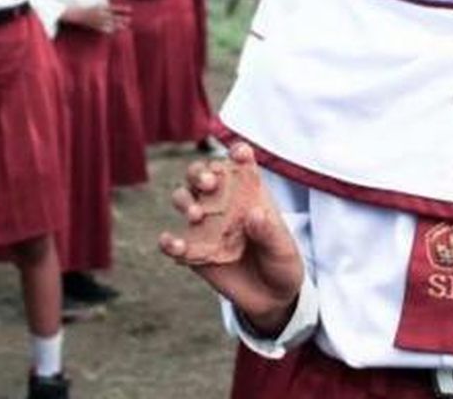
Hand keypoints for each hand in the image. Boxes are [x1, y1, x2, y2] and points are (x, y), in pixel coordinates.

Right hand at [71, 4, 129, 33]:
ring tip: (125, 27)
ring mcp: (98, 20)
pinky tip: (114, 32)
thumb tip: (114, 9)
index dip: (122, 9)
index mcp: (102, 7)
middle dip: (122, 18)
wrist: (77, 14)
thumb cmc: (89, 9)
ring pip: (110, 23)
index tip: (130, 9)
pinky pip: (104, 29)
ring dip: (118, 25)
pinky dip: (109, 30)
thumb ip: (107, 8)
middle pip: (114, 16)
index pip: (114, 8)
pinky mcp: (95, 26)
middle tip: (130, 20)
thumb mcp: (98, 6)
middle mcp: (101, 14)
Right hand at [159, 143, 304, 334]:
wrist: (272, 299)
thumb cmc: (281, 263)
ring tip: (196, 215)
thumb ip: (269, 232)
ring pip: (183, 198)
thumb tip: (254, 214)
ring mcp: (205, 225)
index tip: (240, 153)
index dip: (238, 154)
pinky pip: (173, 242)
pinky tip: (175, 244)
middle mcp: (223, 203)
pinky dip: (169, 241)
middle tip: (209, 185)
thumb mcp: (283, 248)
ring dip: (184, 200)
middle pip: (201, 174)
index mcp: (249, 193)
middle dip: (200, 173)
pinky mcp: (192, 251)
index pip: (240, 165)